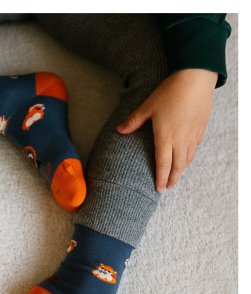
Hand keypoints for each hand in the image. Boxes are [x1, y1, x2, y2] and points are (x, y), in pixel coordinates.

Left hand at [116, 69, 217, 191]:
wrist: (195, 77)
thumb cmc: (169, 91)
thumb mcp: (147, 106)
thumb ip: (133, 121)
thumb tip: (119, 130)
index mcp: (165, 137)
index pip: (163, 164)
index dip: (161, 178)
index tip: (159, 188)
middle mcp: (181, 139)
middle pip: (178, 166)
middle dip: (172, 179)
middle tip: (167, 188)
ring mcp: (193, 134)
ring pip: (188, 158)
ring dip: (182, 169)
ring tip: (176, 175)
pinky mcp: (201, 127)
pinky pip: (196, 146)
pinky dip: (190, 154)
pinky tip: (186, 155)